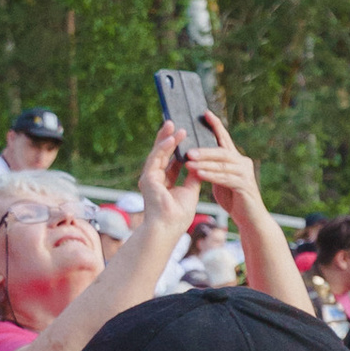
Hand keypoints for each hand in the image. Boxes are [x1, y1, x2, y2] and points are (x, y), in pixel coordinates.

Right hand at [134, 112, 202, 240]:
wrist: (168, 227)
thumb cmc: (178, 214)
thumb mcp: (190, 191)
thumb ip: (193, 176)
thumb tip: (201, 163)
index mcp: (164, 182)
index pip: (171, 160)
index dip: (177, 148)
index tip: (184, 134)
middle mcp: (154, 178)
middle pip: (162, 153)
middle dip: (169, 138)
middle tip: (175, 123)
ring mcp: (149, 178)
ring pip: (158, 153)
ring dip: (166, 139)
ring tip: (174, 125)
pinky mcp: (147, 178)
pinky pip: (156, 159)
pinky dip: (164, 148)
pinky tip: (172, 138)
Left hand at [180, 114, 263, 219]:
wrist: (251, 219)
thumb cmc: (234, 199)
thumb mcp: (220, 180)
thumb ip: (212, 168)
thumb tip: (195, 158)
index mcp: (236, 159)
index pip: (224, 139)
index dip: (216, 125)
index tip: (205, 113)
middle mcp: (243, 163)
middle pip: (222, 151)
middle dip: (204, 149)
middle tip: (188, 150)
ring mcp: (246, 174)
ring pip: (222, 164)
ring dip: (204, 163)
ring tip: (188, 162)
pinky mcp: (245, 186)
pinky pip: (225, 178)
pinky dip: (211, 176)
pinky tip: (200, 175)